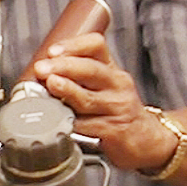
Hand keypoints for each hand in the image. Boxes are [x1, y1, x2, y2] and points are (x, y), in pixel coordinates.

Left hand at [28, 32, 175, 173]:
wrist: (146, 139)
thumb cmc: (116, 109)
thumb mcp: (103, 86)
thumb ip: (76, 76)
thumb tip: (40, 73)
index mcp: (111, 69)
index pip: (96, 46)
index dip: (73, 45)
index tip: (52, 51)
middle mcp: (116, 85)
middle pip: (91, 69)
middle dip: (64, 67)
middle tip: (42, 69)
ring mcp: (116, 108)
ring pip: (89, 99)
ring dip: (67, 90)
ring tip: (51, 84)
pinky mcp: (114, 131)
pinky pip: (88, 126)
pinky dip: (70, 122)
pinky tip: (58, 119)